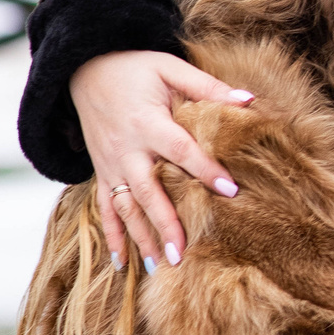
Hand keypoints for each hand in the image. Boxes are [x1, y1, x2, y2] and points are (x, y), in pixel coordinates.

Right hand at [69, 50, 252, 272]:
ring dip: (142, 238)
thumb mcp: (170, 68)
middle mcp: (126, 149)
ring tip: (161, 266)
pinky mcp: (101, 172)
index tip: (231, 191)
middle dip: (166, 223)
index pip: (180, 150)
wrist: (84, 68)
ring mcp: (110, 165)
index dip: (205, 169)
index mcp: (148, 123)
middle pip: (148, 192)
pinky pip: (105, 209)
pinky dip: (113, 236)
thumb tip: (249, 100)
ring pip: (126, 208)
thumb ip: (208, 87)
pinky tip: (123, 263)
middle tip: (185, 253)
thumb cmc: (134, 68)